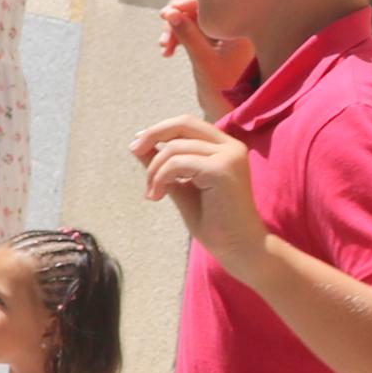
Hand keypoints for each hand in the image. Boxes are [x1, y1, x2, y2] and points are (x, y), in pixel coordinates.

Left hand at [136, 112, 268, 273]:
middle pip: (183, 124)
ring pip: (175, 148)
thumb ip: (165, 165)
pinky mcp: (223, 170)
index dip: (160, 129)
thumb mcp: (181, 187)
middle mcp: (231, 147)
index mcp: (225, 147)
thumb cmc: (213, 222)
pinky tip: (158, 196)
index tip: (137, 144)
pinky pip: (178, 163)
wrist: (238, 248)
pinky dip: (161, 177)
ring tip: (152, 193)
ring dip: (154, 170)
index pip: (187, 124)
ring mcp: (230, 156)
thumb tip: (139, 146)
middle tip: (133, 151)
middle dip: (152, 135)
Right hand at [156, 0, 254, 84]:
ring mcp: (223, 34)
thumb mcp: (203, 60)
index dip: (186, 4)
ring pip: (193, 20)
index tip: (166, 13)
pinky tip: (168, 51)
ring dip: (175, 30)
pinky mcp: (215, 43)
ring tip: (164, 48)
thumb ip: (188, 35)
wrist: (230, 111)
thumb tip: (170, 13)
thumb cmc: (224, 89)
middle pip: (200, 9)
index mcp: (239, 27)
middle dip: (177, 19)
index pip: (212, 3)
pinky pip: (193, 31)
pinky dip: (179, 37)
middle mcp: (233, 26)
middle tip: (163, 34)